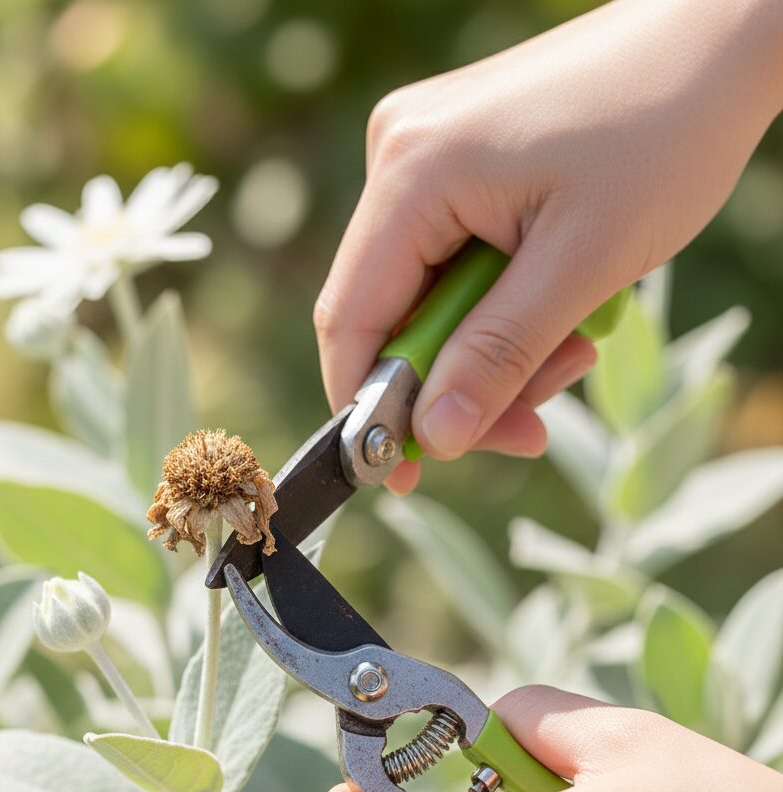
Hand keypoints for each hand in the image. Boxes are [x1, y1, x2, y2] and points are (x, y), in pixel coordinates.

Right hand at [314, 0, 782, 492]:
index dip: (369, 406)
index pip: (351, 318)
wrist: (718, 36)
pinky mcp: (454, 164)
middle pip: (392, 316)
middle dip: (459, 383)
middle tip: (528, 428)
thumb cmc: (665, 132)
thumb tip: (436, 437)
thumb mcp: (583, 266)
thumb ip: (499, 356)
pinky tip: (562, 311)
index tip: (403, 471)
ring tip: (575, 353)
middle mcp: (399, 158)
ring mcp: (424, 157)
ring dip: (494, 349)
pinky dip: (503, 307)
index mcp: (414, 174)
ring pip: (430, 299)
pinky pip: (454, 265)